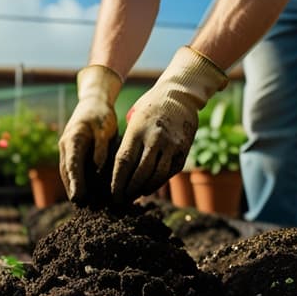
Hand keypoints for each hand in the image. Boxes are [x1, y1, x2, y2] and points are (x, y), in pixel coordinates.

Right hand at [59, 65, 122, 203]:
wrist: (92, 103)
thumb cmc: (100, 115)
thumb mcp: (104, 128)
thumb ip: (101, 147)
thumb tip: (98, 167)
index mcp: (73, 140)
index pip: (72, 165)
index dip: (75, 182)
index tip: (79, 197)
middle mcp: (66, 147)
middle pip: (66, 172)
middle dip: (72, 190)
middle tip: (81, 207)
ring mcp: (67, 150)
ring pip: (67, 173)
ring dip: (73, 188)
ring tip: (82, 205)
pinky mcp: (72, 153)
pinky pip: (72, 169)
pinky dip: (77, 181)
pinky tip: (85, 193)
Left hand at [112, 46, 227, 201]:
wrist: (179, 95)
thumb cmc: (149, 108)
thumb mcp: (133, 119)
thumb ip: (128, 142)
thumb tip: (118, 170)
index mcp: (137, 130)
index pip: (124, 162)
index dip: (117, 182)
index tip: (112, 195)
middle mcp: (155, 138)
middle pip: (140, 173)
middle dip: (129, 190)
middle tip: (122, 200)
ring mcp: (171, 144)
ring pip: (157, 176)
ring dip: (144, 189)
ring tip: (135, 195)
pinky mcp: (184, 149)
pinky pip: (170, 172)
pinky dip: (159, 182)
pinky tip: (149, 187)